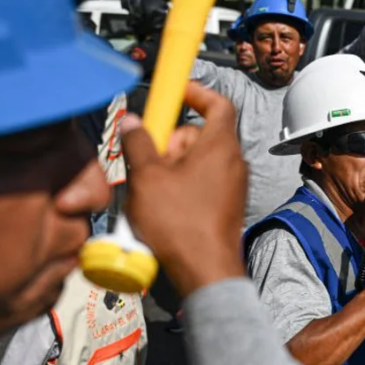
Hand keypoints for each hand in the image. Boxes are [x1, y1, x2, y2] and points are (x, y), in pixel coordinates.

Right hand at [120, 82, 247, 296]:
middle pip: (198, 135)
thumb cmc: (180, 224)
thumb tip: (132, 121)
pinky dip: (180, 188)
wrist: (205, 272)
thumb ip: (137, 143)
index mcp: (220, 146)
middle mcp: (232, 163)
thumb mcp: (147, 177)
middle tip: (149, 161)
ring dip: (171, 169)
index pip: (218, 104)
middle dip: (170, 143)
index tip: (176, 92)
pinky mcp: (225, 208)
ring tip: (151, 191)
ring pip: (196, 162)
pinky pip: (200, 185)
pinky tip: (161, 209)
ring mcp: (231, 187)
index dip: (196, 93)